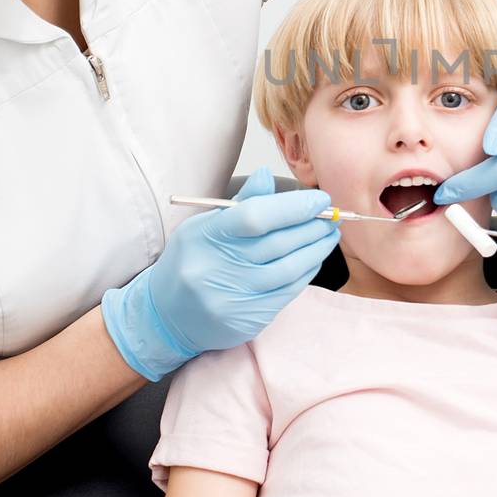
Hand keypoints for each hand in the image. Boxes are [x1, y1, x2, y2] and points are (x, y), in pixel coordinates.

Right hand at [102, 168, 338, 379]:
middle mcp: (217, 268)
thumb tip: (267, 176)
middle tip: (331, 214)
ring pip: (288, 269)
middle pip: (278, 243)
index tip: (319, 199)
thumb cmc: (191, 262)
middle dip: (312, 225)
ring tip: (329, 234)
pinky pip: (286, 292)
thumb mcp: (204, 226)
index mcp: (205, 237)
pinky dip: (306, 272)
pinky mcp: (247, 319)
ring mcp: (232, 297)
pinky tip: (314, 258)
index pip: (256, 217)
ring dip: (316, 249)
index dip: (294, 206)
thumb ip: (240, 204)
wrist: (166, 315)